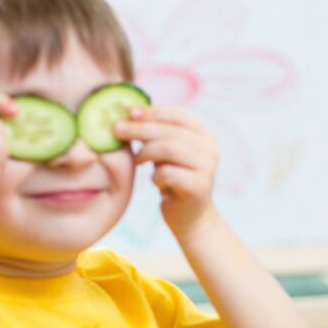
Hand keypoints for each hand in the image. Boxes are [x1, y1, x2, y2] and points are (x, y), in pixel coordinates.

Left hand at [115, 106, 217, 234]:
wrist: (191, 216)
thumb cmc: (174, 178)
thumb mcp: (167, 152)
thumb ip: (158, 133)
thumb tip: (129, 113)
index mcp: (205, 135)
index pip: (178, 115)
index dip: (153, 111)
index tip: (129, 112)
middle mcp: (210, 149)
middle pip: (171, 132)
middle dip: (141, 129)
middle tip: (117, 130)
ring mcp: (207, 168)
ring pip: (169, 149)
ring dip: (146, 152)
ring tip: (137, 160)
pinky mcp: (199, 187)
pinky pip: (168, 173)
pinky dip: (155, 176)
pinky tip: (156, 181)